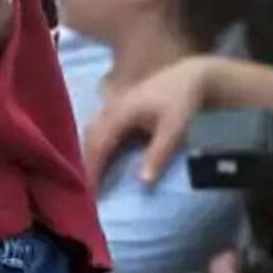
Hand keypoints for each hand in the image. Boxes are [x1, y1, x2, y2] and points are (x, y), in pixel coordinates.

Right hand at [82, 55, 210, 187]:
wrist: (188, 77)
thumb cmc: (182, 103)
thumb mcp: (175, 129)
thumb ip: (158, 154)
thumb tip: (143, 183)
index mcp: (119, 114)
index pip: (98, 146)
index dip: (91, 169)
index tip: (89, 194)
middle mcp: (109, 109)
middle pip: (88, 139)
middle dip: (84, 164)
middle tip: (84, 190)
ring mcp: (110, 106)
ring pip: (90, 132)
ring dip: (87, 153)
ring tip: (89, 176)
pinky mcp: (115, 108)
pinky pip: (97, 128)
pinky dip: (94, 144)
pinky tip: (99, 156)